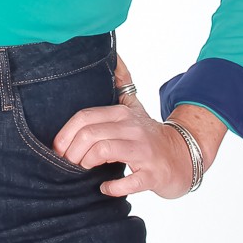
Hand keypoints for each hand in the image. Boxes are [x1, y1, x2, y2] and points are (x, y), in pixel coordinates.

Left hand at [51, 51, 194, 199]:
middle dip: (72, 152)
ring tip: (86, 170)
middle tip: (69, 164)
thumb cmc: (149, 136)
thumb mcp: (133, 106)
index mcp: (122, 113)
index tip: (58, 149)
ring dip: (87, 163)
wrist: (184, 157)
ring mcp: (144, 150)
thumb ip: (122, 81)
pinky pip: (128, 181)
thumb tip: (113, 54)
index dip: (65, 134)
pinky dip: (112, 187)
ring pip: (104, 150)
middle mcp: (132, 127)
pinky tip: (105, 188)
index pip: (84, 117)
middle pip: (90, 134)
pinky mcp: (153, 173)